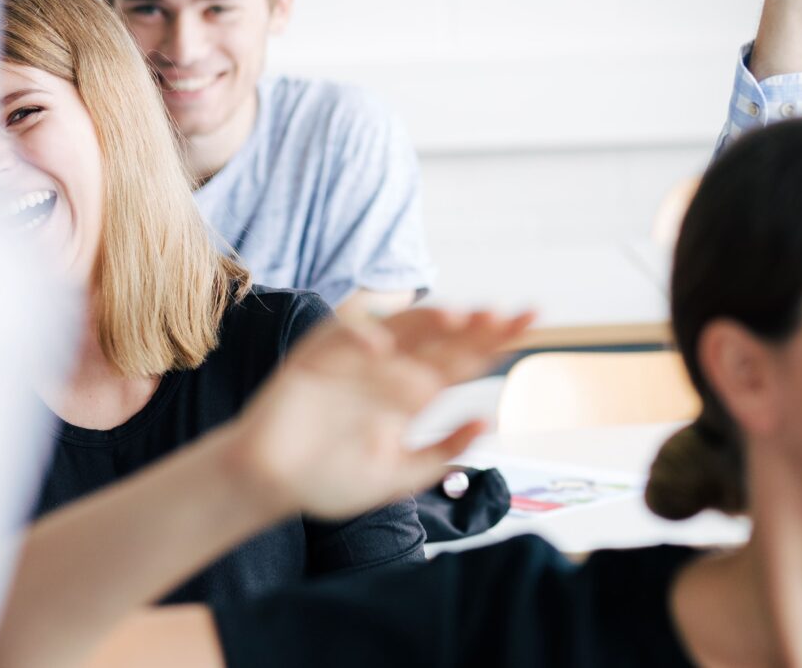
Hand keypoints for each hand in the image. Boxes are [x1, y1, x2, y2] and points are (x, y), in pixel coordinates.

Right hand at [226, 307, 532, 520]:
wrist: (271, 485)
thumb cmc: (331, 478)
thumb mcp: (398, 477)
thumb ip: (441, 453)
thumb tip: (489, 422)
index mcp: (413, 393)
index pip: (462, 360)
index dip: (494, 341)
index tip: (530, 324)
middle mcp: (390, 369)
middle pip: (440, 338)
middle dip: (473, 326)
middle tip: (505, 316)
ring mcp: (355, 359)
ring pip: (399, 329)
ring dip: (426, 322)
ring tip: (458, 319)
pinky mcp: (316, 358)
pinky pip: (340, 337)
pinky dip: (360, 336)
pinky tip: (383, 345)